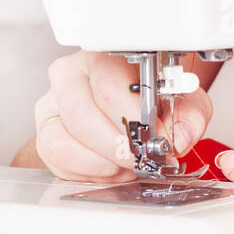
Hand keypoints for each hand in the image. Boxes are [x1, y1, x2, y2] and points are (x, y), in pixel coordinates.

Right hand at [31, 51, 213, 182]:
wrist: (133, 96)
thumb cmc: (150, 92)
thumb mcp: (180, 96)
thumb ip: (189, 113)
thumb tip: (181, 136)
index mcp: (101, 59)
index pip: (110, 88)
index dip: (133, 120)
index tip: (153, 138)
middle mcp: (70, 79)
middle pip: (82, 117)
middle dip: (114, 147)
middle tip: (137, 160)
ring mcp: (52, 108)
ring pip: (60, 142)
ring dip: (97, 164)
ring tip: (124, 167)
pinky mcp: (44, 136)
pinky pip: (55, 162)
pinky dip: (86, 174)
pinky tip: (109, 170)